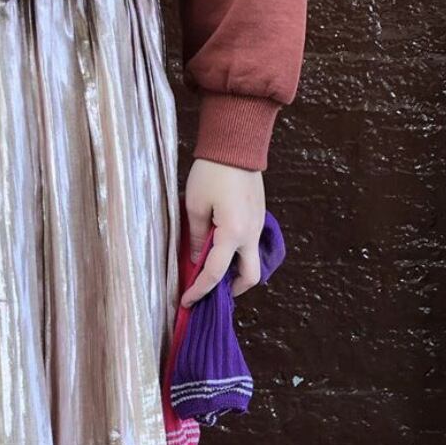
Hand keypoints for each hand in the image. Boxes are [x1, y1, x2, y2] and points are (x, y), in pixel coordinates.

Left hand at [180, 158, 265, 307]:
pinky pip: (250, 245)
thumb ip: (198, 237)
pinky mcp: (258, 217)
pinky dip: (237, 254)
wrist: (238, 144)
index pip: (215, 274)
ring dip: (234, 271)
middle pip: (250, 277)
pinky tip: (221, 246)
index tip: (187, 301)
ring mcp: (258, 226)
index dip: (199, 290)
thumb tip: (198, 259)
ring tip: (212, 267)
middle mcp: (251, 235)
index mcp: (234, 234)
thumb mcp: (195, 206)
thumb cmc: (213, 172)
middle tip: (211, 290)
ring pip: (252, 261)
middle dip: (232, 289)